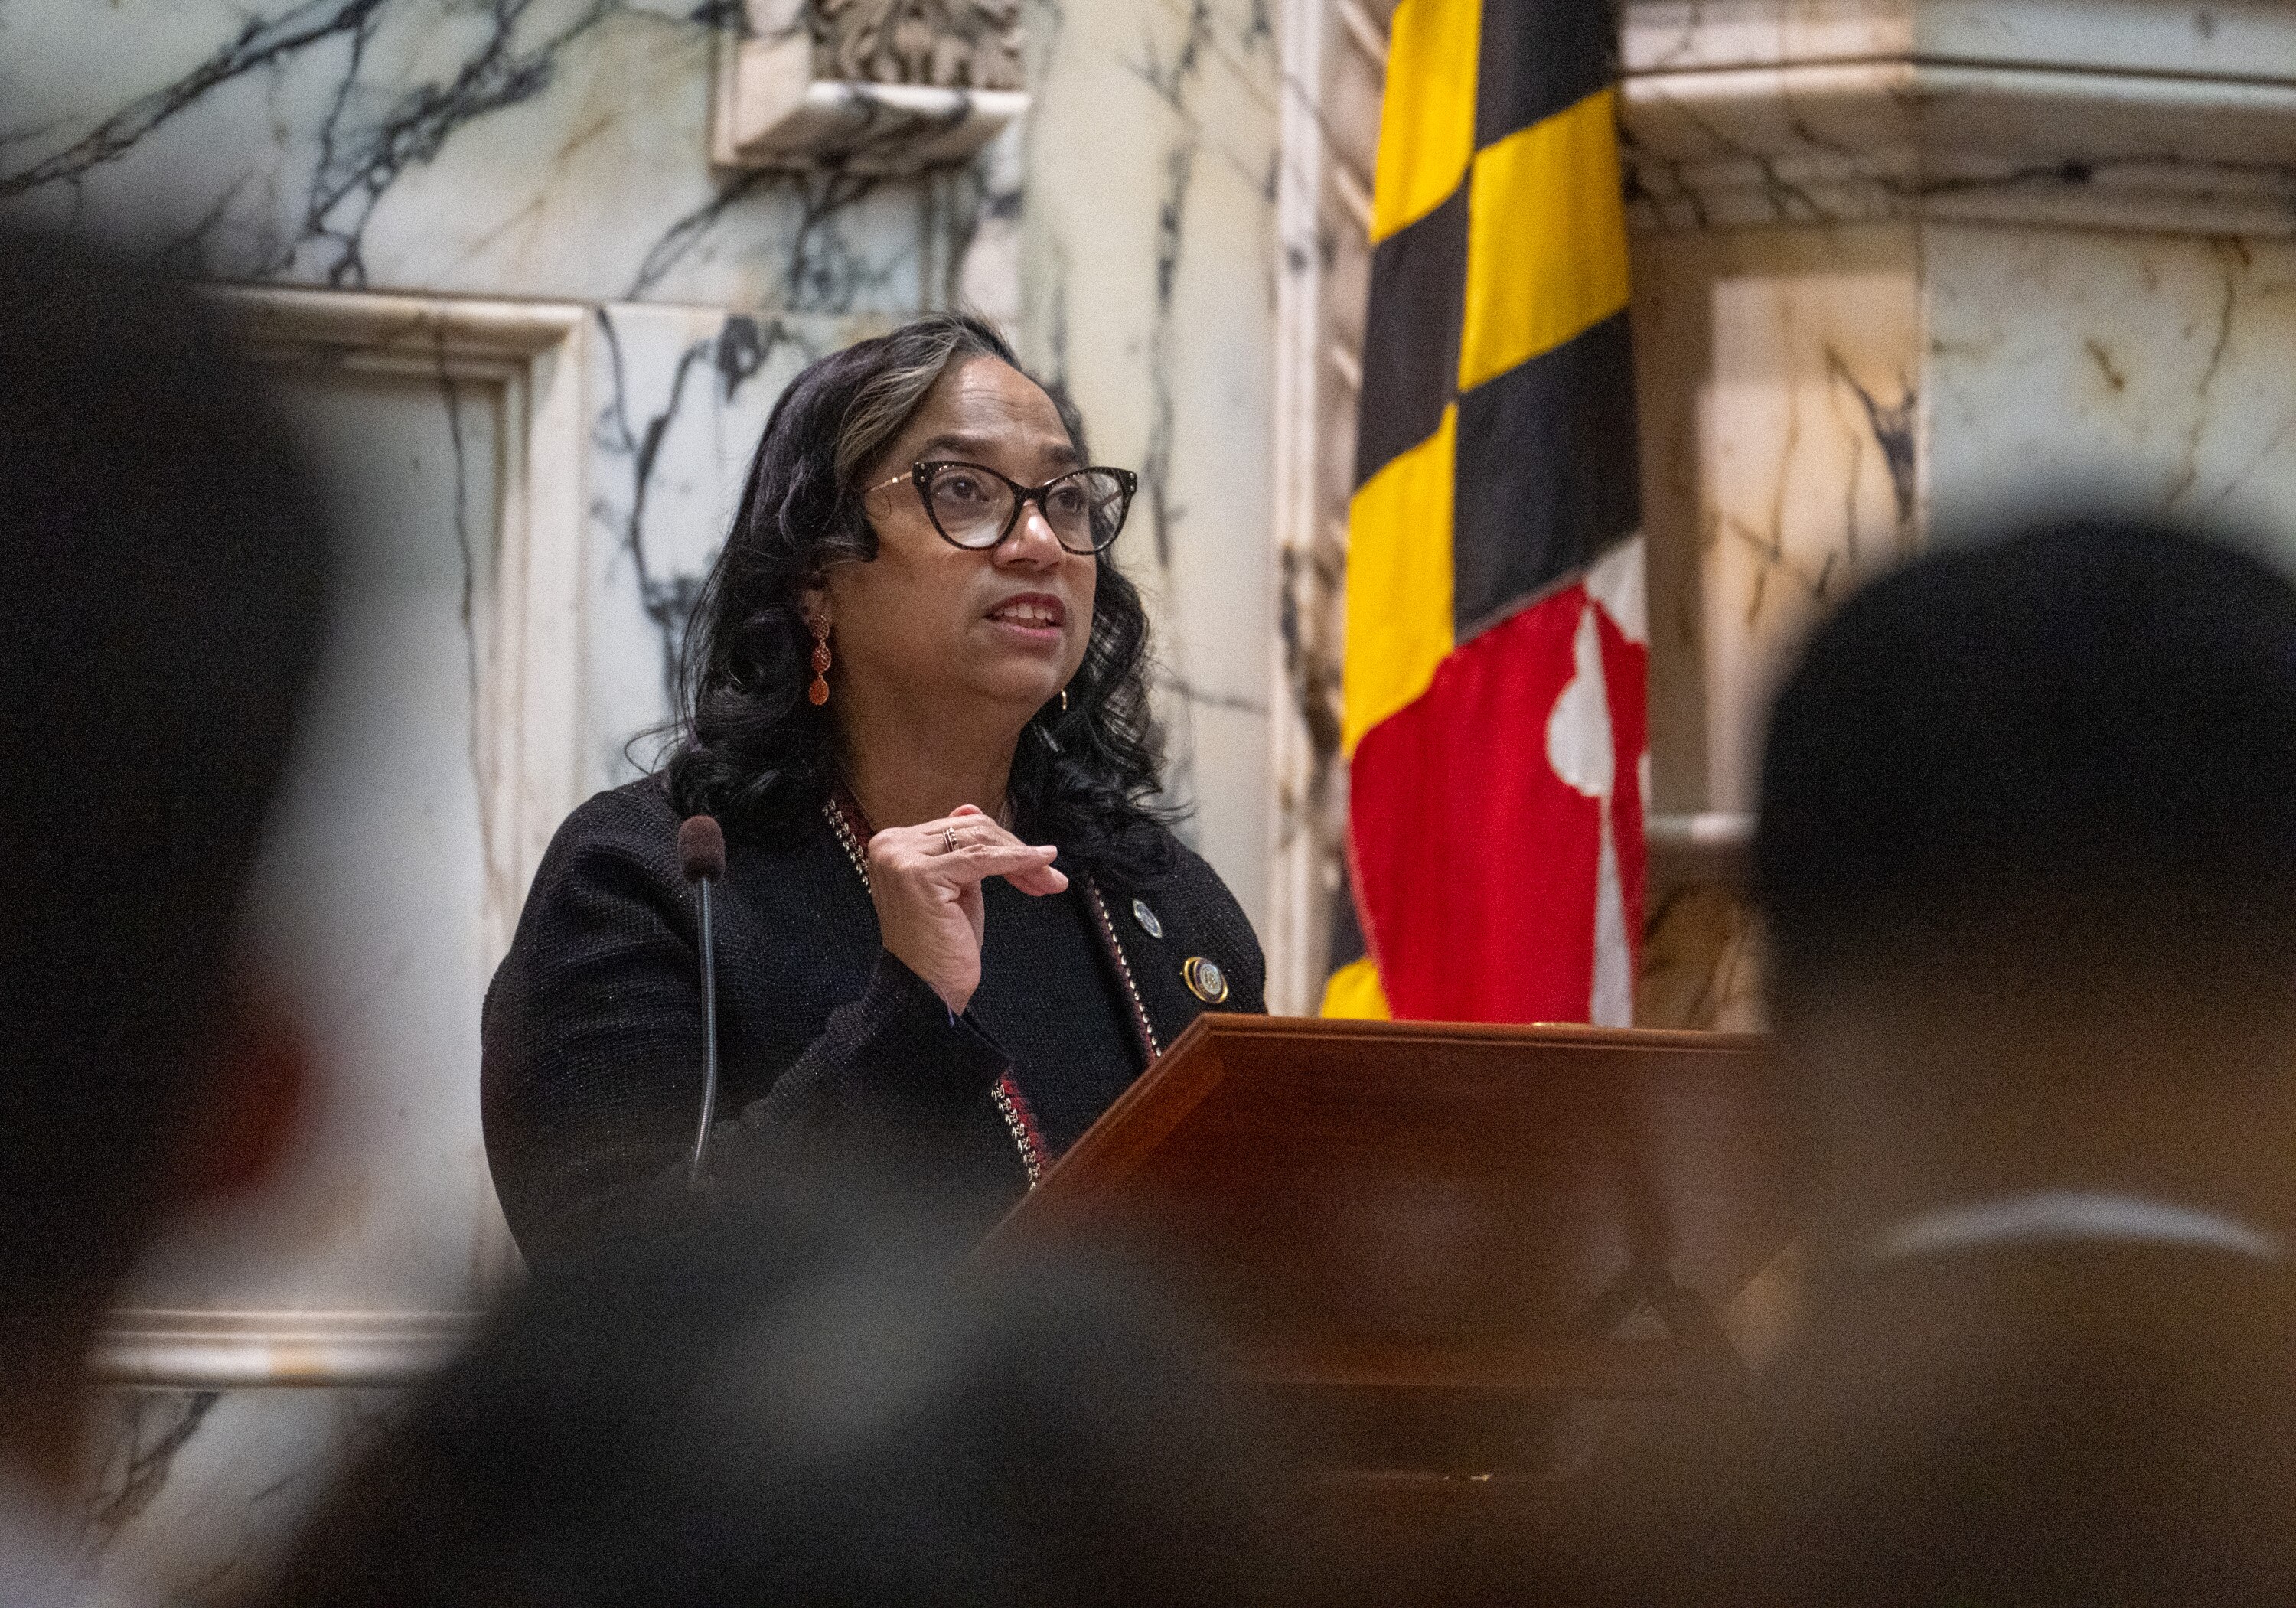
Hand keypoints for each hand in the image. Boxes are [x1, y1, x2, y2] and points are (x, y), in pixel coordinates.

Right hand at [865, 804, 1066, 1014]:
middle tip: (1050, 875)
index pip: (958, 829)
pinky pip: (981, 859)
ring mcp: (900, 858)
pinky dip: (1017, 860)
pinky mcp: (919, 874)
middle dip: (1015, 851)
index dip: (1003, 844)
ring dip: (1021, 859)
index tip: (1037, 863)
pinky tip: (1042, 862)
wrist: (927, 991)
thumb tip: (970, 806)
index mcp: (891, 844)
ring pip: (979, 841)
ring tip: (1049, 879)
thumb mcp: (956, 886)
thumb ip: (962, 848)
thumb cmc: (942, 946)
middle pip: (970, 830)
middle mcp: (888, 845)